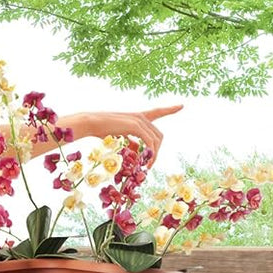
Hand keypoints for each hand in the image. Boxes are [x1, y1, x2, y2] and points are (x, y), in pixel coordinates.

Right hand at [68, 105, 182, 167]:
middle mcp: (140, 117)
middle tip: (149, 165)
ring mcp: (139, 120)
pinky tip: (146, 161)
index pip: (157, 112)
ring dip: (154, 155)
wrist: (91, 123)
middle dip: (157, 151)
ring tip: (147, 167)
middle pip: (159, 135)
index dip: (170, 109)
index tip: (181, 105)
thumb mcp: (120, 136)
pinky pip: (150, 142)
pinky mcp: (136, 126)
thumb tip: (138, 150)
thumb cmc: (101, 129)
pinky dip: (150, 153)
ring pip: (156, 140)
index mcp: (137, 116)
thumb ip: (131, 141)